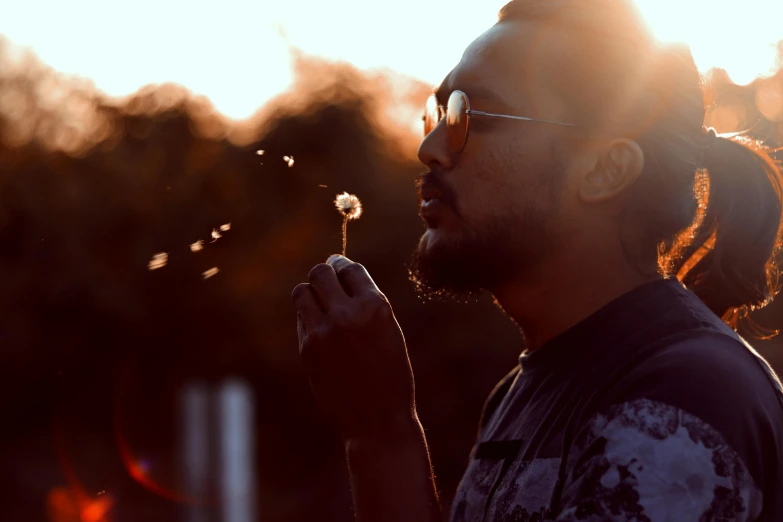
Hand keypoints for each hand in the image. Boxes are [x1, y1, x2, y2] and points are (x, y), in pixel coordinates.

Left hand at [292, 255, 416, 441]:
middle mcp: (348, 314)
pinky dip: (309, 317)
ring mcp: (324, 331)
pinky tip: (322, 330)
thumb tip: (336, 270)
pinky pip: (302, 317)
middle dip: (324, 274)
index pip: (350, 268)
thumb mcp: (388, 329)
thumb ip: (365, 301)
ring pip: (302, 291)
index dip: (343, 266)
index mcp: (376, 306)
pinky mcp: (308, 348)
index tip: (341, 270)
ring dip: (311, 293)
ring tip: (322, 304)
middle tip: (329, 284)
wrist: (378, 420)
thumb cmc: (390, 373)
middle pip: (320, 272)